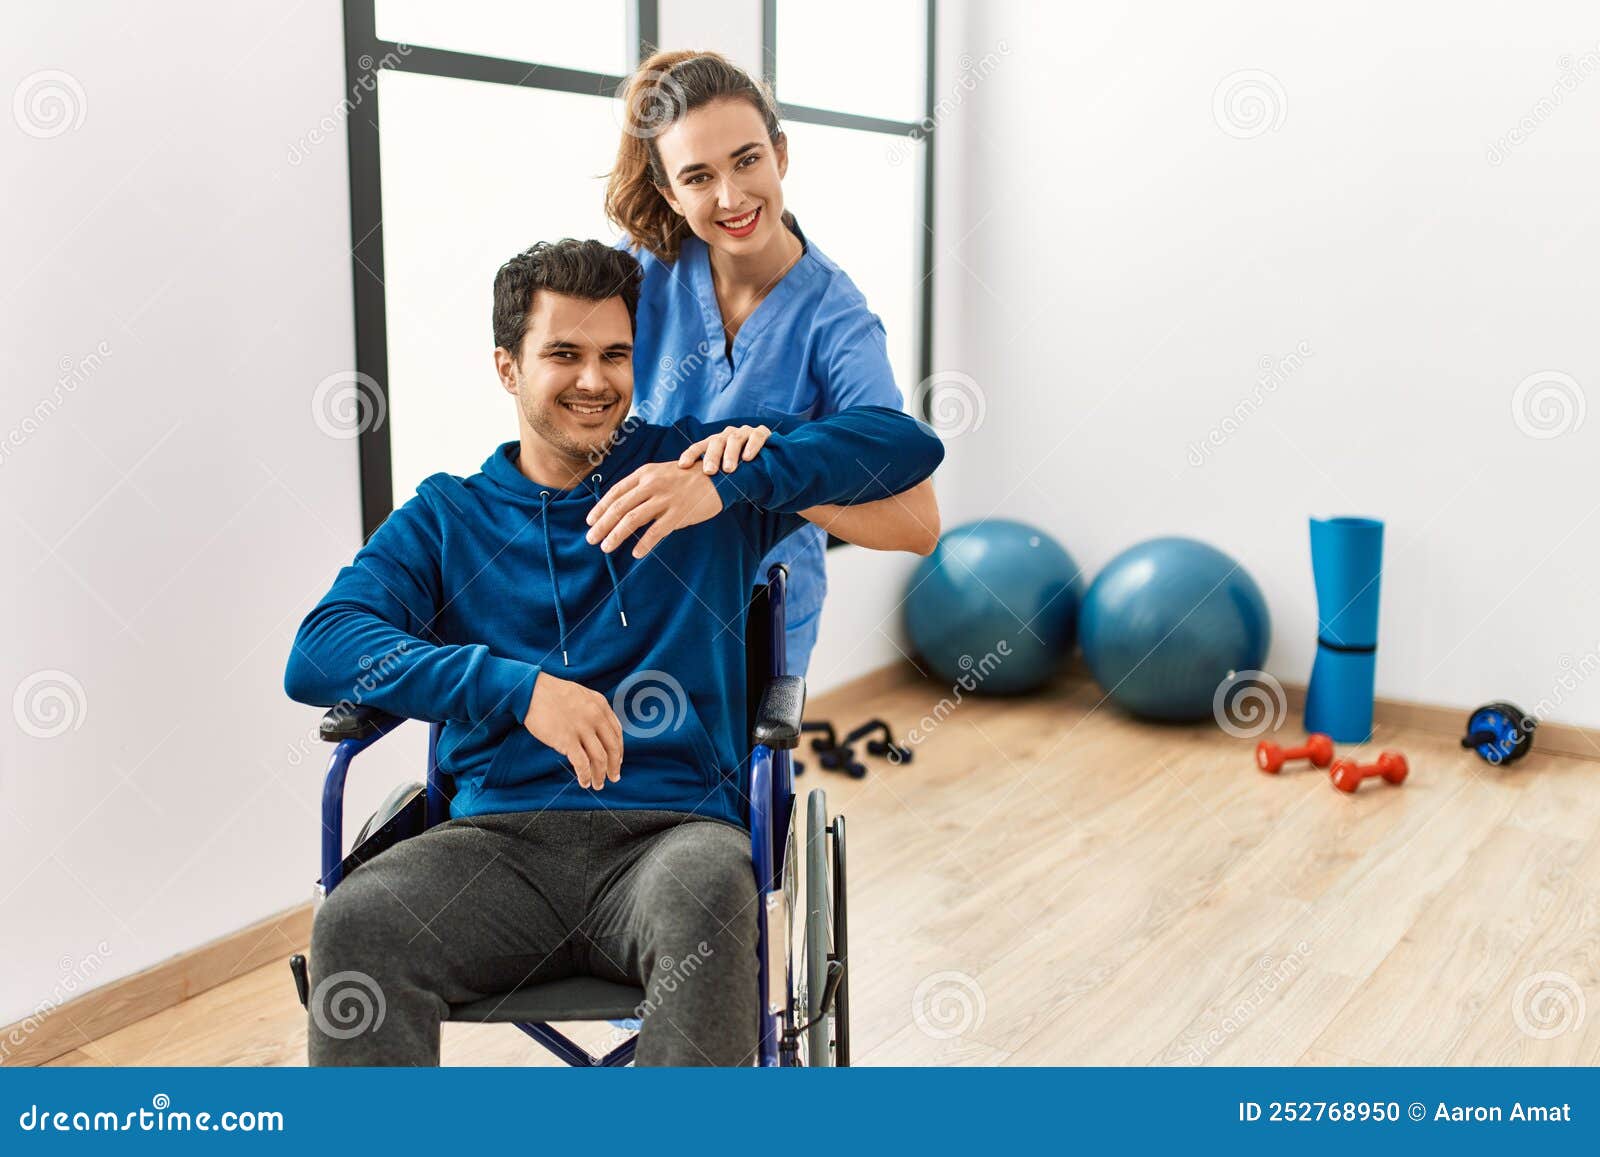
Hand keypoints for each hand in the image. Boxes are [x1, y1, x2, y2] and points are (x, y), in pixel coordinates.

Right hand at [522, 671, 622, 790]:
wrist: (531, 690)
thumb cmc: (552, 693)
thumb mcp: (581, 695)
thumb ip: (594, 710)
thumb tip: (599, 732)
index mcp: (600, 705)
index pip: (617, 732)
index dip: (619, 750)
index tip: (617, 760)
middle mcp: (595, 717)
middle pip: (612, 747)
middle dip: (614, 766)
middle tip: (614, 777)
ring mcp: (582, 729)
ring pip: (600, 758)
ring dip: (600, 775)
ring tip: (598, 784)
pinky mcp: (567, 740)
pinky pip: (582, 763)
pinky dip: (585, 775)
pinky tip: (584, 782)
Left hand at [585, 461, 724, 557]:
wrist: (719, 478)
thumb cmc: (687, 478)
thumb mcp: (661, 473)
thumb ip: (642, 486)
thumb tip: (620, 505)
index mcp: (645, 474)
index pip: (615, 492)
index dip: (600, 508)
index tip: (590, 521)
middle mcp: (652, 484)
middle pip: (619, 507)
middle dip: (602, 525)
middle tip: (591, 539)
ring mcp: (665, 499)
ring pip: (632, 519)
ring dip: (616, 535)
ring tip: (606, 547)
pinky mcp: (679, 513)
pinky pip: (656, 531)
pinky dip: (644, 543)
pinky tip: (635, 553)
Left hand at [677, 423, 771, 474]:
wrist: (769, 465)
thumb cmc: (742, 472)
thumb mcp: (725, 474)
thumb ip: (712, 479)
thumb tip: (690, 501)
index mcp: (714, 443)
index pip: (699, 447)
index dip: (690, 455)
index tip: (683, 466)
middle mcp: (727, 435)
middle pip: (716, 442)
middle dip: (711, 457)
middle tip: (709, 472)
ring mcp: (744, 432)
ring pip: (734, 439)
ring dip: (730, 454)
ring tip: (729, 469)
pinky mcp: (762, 432)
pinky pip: (757, 437)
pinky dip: (752, 446)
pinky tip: (747, 458)